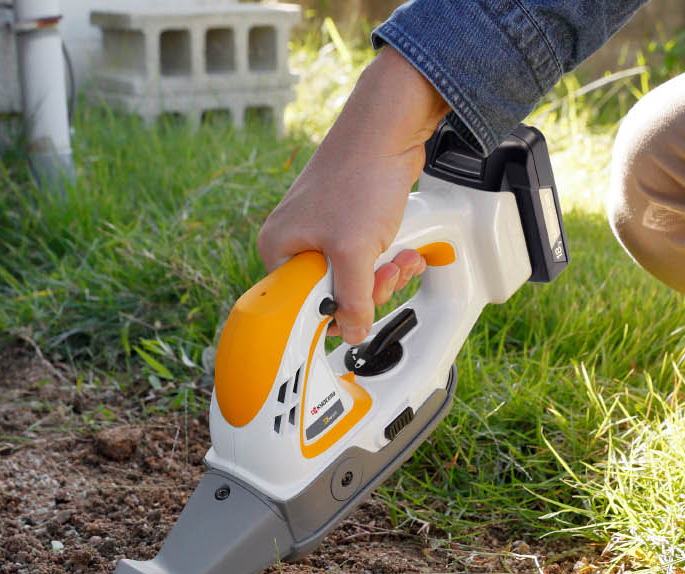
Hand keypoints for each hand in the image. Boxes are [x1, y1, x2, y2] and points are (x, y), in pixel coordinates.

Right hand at [257, 47, 449, 342]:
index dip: (332, 313)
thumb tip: (352, 333)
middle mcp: (296, 240)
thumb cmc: (359, 176)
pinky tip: (406, 253)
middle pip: (331, 294)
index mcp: (279, 248)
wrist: (388, 129)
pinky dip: (390, 259)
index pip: (299, 305)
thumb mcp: (355, 252)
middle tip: (385, 278)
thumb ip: (354, 300)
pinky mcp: (350, 222)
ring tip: (401, 261)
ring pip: (355, 277)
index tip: (357, 314)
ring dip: (385, 277)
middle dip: (368, 291)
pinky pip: (368, 257)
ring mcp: (324, 230)